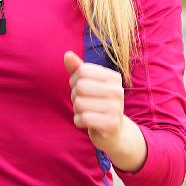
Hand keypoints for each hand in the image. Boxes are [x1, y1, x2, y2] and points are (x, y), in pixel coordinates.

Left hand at [64, 51, 145, 170]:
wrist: (112, 131)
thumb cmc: (97, 103)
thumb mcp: (88, 84)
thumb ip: (77, 69)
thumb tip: (67, 55)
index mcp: (113, 77)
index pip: (82, 71)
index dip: (74, 80)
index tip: (80, 89)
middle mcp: (118, 91)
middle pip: (80, 86)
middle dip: (74, 96)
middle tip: (82, 103)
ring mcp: (116, 108)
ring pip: (79, 103)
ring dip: (76, 110)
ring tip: (86, 112)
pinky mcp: (111, 124)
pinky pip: (83, 118)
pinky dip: (78, 121)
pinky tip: (85, 122)